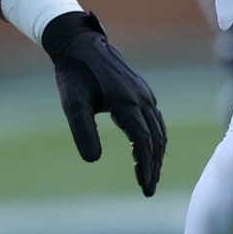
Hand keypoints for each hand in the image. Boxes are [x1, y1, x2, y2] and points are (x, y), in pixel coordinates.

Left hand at [41, 11, 166, 195]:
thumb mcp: (72, 104)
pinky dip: (156, 139)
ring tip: (150, 176)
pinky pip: (156, 120)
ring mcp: (145, 94)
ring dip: (157, 154)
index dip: (146, 167)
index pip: (144, 142)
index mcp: (127, 102)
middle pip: (157, 139)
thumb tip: (93, 160)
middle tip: (147, 189)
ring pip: (159, 130)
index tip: (144, 187)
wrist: (80, 44)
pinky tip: (147, 150)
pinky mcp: (142, 92)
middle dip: (154, 166)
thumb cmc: (74, 74)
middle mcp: (142, 98)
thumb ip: (82, 131)